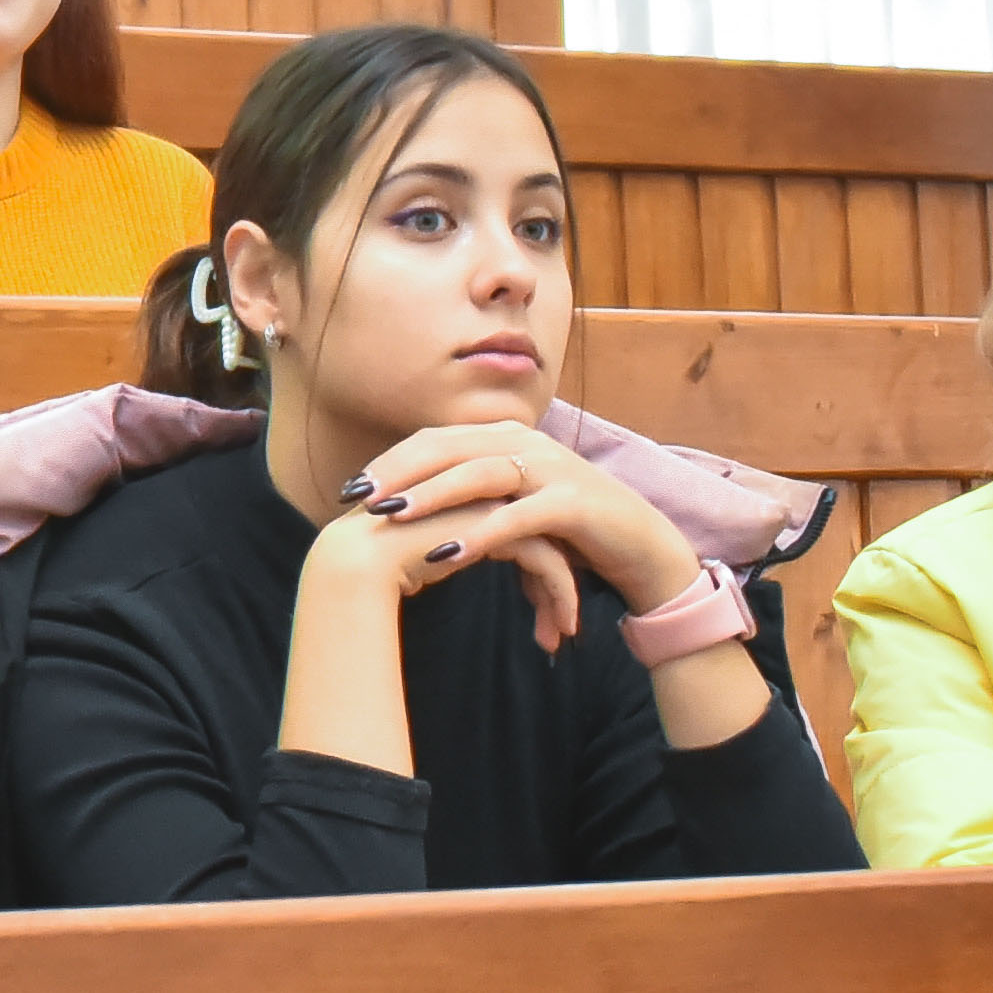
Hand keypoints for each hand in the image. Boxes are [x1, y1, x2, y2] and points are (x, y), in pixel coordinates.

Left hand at [308, 418, 696, 652]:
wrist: (641, 548)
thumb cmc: (569, 532)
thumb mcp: (512, 508)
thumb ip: (470, 500)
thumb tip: (406, 515)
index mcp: (506, 438)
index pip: (435, 439)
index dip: (392, 459)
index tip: (351, 486)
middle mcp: (526, 443)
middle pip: (448, 448)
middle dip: (398, 471)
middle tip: (356, 497)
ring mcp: (551, 468)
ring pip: (478, 473)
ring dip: (429, 495)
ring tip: (388, 517)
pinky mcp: (573, 502)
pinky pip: (517, 516)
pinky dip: (478, 535)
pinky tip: (444, 555)